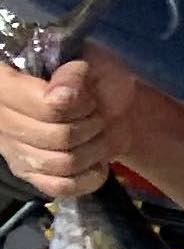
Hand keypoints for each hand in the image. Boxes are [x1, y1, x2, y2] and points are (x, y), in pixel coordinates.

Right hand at [0, 53, 140, 200]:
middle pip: (57, 137)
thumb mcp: (91, 61)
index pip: (46, 107)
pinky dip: (89, 177)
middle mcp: (0, 118)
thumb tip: (63, 97)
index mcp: (5, 83)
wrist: (108, 103)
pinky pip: (60, 187)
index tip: (88, 97)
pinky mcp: (28, 173)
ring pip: (61, 163)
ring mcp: (12, 149)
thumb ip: (75, 75)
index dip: (78, 106)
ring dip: (94, 150)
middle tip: (98, 115)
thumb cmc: (93, 77)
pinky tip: (96, 163)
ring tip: (100, 135)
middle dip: (91, 126)